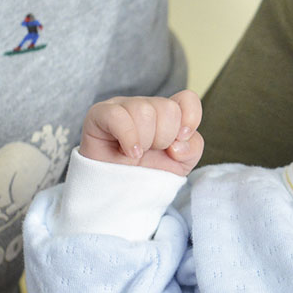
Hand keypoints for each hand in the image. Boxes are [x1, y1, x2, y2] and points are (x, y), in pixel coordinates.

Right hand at [80, 90, 203, 175]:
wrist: (119, 194)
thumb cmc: (147, 174)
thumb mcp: (180, 165)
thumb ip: (192, 149)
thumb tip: (178, 143)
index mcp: (167, 113)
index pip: (187, 98)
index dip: (190, 118)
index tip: (180, 141)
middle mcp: (145, 106)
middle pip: (168, 108)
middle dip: (164, 138)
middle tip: (151, 151)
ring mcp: (122, 107)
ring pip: (144, 111)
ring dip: (145, 140)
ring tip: (136, 153)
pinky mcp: (99, 114)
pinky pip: (118, 115)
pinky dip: (128, 137)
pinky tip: (129, 152)